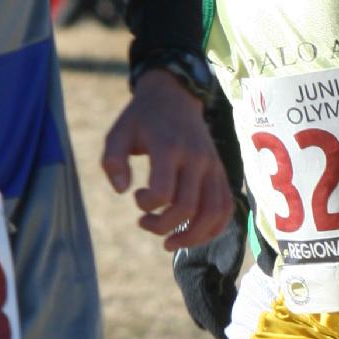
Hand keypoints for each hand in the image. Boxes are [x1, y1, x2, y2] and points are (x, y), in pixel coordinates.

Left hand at [101, 70, 232, 250]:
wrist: (176, 96)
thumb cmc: (142, 118)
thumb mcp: (118, 133)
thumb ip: (112, 161)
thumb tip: (123, 191)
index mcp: (169, 148)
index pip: (164, 192)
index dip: (147, 205)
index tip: (136, 196)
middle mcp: (196, 159)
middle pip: (188, 209)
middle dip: (163, 227)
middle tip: (144, 223)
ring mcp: (212, 166)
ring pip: (213, 213)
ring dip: (192, 237)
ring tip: (170, 243)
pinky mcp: (220, 172)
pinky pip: (226, 208)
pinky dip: (213, 229)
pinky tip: (193, 235)